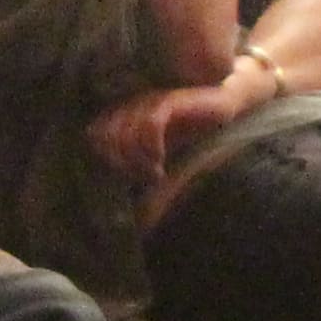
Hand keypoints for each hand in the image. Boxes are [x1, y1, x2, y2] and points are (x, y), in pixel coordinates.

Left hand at [85, 76, 252, 190]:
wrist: (225, 103)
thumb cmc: (194, 129)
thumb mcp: (167, 158)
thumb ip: (150, 176)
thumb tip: (141, 219)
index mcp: (125, 114)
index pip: (95, 135)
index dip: (109, 161)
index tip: (130, 179)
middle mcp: (133, 105)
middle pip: (106, 137)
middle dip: (123, 164)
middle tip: (144, 179)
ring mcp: (149, 101)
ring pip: (126, 133)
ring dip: (138, 161)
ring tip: (155, 174)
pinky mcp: (169, 100)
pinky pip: (149, 125)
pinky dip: (151, 147)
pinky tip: (161, 160)